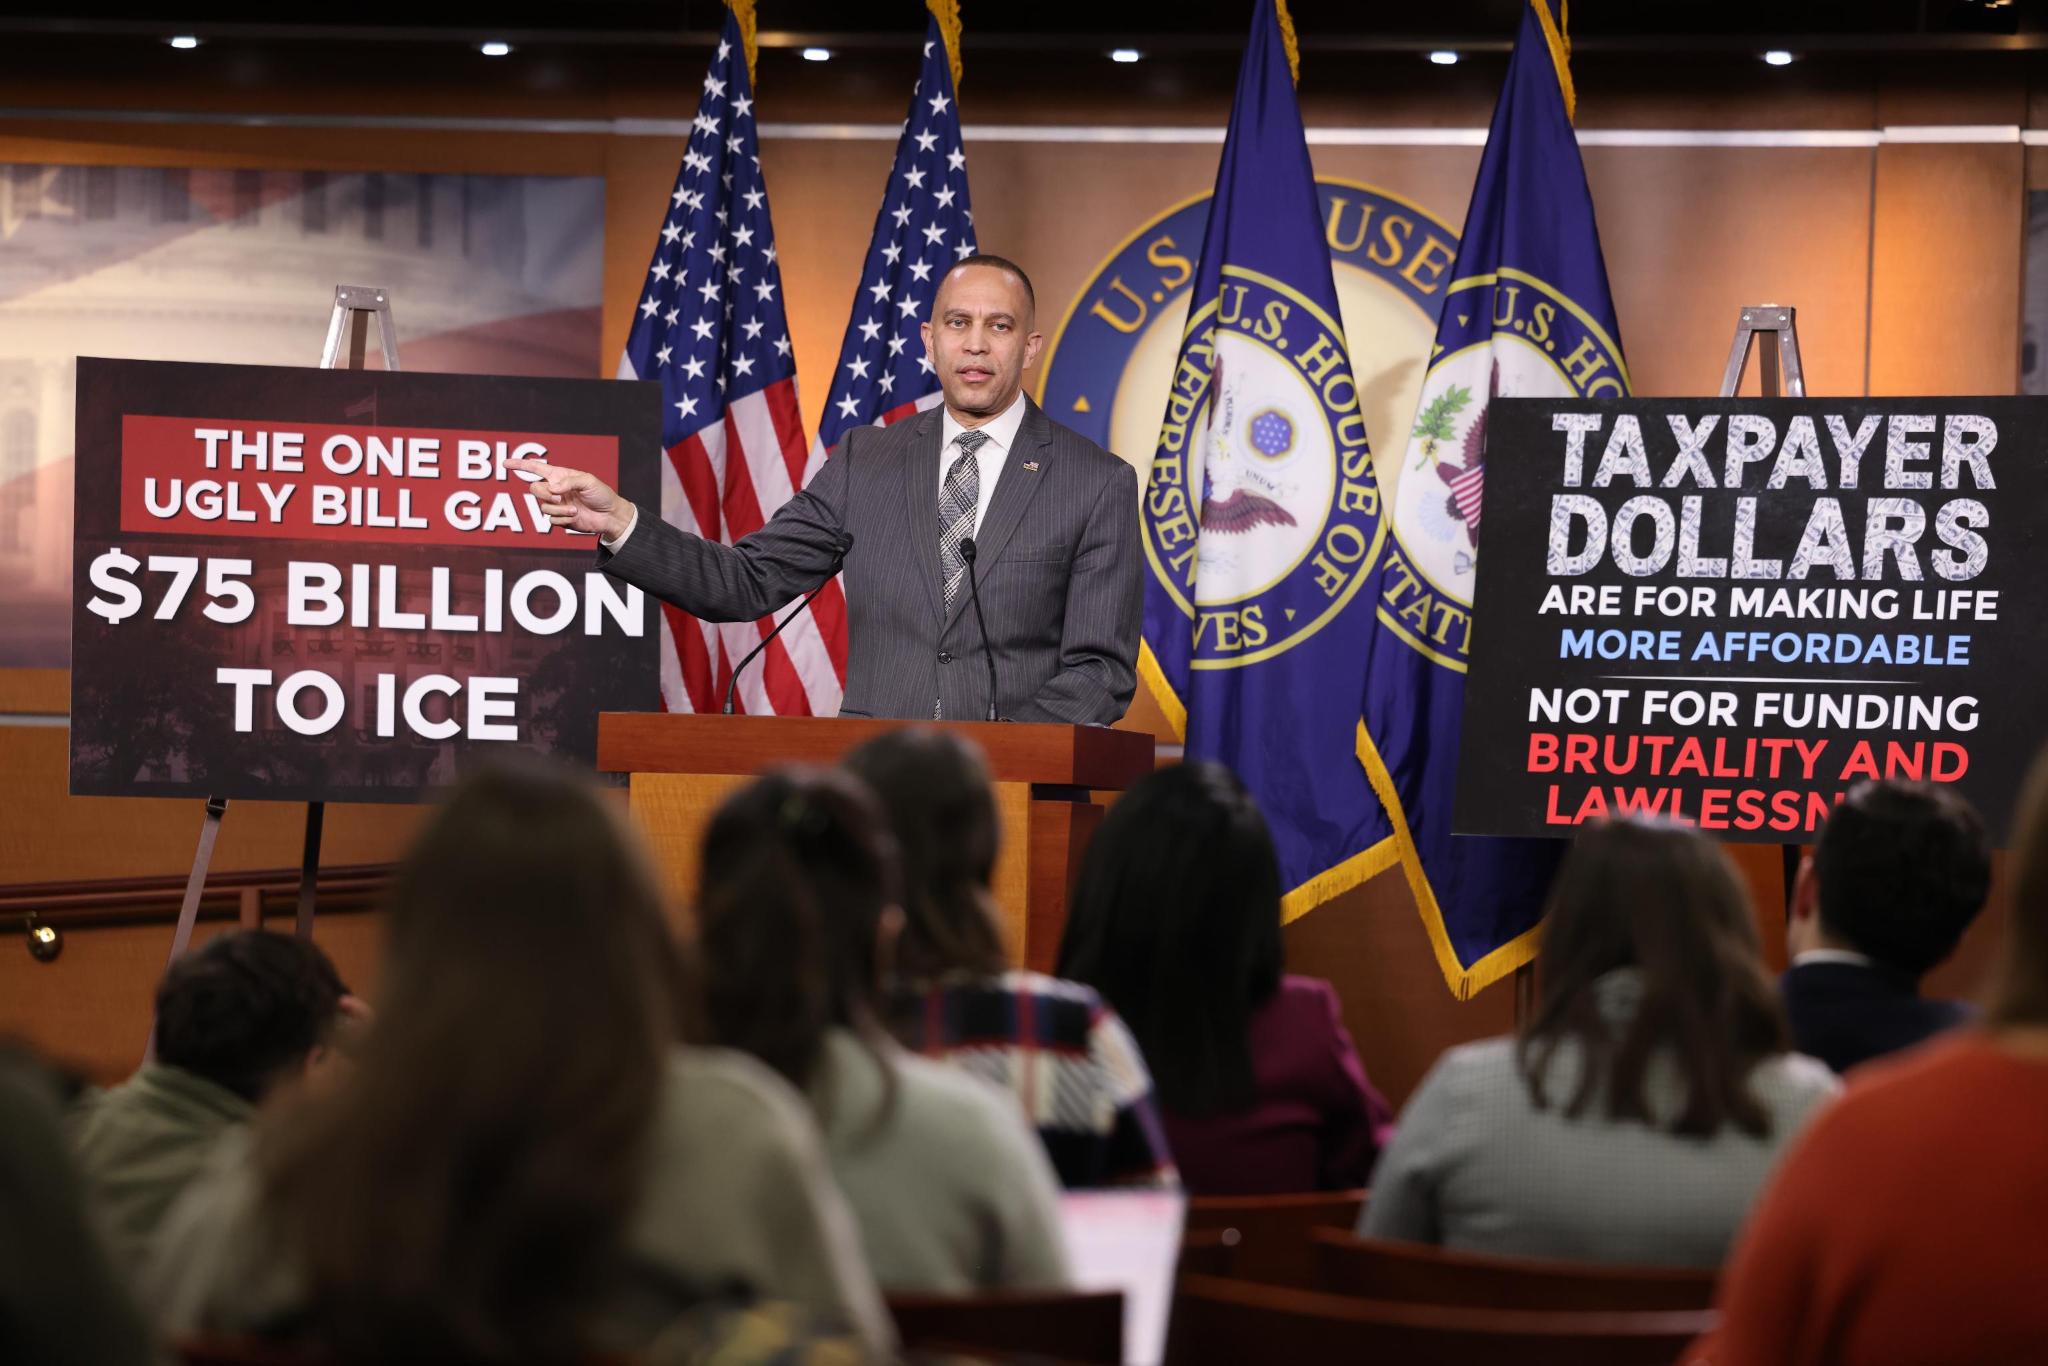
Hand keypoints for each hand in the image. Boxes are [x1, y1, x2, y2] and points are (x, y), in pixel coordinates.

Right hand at [508, 457, 634, 540]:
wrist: (609, 516)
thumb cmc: (601, 494)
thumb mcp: (588, 481)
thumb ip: (568, 482)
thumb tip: (552, 488)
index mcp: (559, 476)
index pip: (535, 468)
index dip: (520, 465)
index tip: (505, 463)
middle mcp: (554, 489)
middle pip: (534, 489)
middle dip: (544, 493)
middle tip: (559, 497)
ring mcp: (556, 505)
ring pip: (543, 506)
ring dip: (558, 509)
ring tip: (574, 509)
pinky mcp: (560, 519)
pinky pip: (551, 520)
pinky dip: (563, 518)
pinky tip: (575, 516)